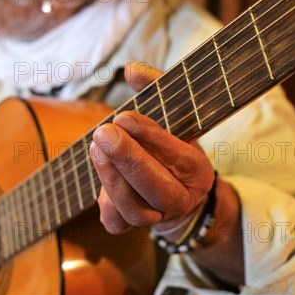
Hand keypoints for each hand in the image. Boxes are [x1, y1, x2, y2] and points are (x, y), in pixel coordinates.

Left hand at [90, 63, 214, 234]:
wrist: (176, 192)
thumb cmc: (171, 146)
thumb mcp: (173, 117)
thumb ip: (157, 90)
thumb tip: (132, 69)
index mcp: (197, 171)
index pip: (178, 156)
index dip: (150, 136)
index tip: (124, 117)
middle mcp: (181, 198)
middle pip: (157, 187)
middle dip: (128, 160)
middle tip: (104, 133)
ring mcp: (158, 217)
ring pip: (135, 208)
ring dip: (112, 178)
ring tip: (97, 148)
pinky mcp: (134, 226)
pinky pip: (117, 223)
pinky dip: (105, 203)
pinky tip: (99, 174)